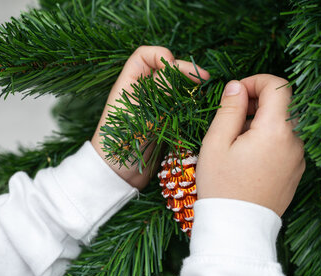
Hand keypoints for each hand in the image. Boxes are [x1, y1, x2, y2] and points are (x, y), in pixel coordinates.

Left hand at [91, 46, 209, 189]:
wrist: (116, 176)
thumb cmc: (117, 145)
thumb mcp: (137, 114)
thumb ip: (155, 91)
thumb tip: (174, 68)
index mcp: (128, 86)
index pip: (144, 57)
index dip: (161, 55)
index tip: (175, 64)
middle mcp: (142, 94)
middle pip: (166, 71)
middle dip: (185, 71)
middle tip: (204, 80)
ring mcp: (154, 109)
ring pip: (176, 89)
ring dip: (191, 89)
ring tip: (204, 94)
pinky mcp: (164, 124)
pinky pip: (180, 108)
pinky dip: (191, 106)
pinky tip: (201, 109)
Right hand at [196, 75, 304, 216]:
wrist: (237, 228)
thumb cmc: (222, 186)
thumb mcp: (217, 142)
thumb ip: (229, 108)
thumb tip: (237, 86)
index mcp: (276, 130)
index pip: (278, 86)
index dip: (256, 81)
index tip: (236, 93)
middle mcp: (295, 142)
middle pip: (284, 104)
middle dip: (258, 101)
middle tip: (232, 115)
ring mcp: (298, 158)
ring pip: (284, 124)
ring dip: (263, 121)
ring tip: (236, 140)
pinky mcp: (296, 172)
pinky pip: (286, 144)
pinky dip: (269, 139)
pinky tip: (248, 156)